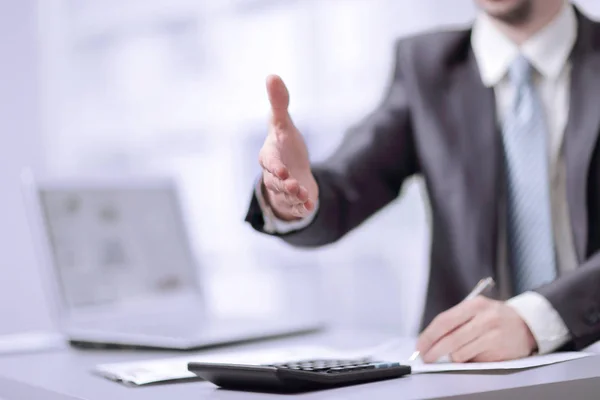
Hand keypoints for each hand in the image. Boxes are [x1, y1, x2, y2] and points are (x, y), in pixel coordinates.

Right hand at [259, 75, 318, 220]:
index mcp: (270, 155)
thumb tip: (271, 75)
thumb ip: (279, 103)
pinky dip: (301, 209)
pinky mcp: (294, 200)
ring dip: (294, 197)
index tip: (283, 171)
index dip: (274, 167)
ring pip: (285, 196)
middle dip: (284, 185)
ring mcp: (283, 190)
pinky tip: (309, 209)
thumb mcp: (283, 124)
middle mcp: (273, 174)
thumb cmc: (284, 144)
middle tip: (294, 187)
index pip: (269, 161)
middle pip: (275, 182)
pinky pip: (295, 207)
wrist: (291, 169)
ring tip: (303, 196)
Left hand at [416, 296, 536, 362]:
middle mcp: (485, 319)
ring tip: (458, 352)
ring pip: (460, 353)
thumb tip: (430, 340)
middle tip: (426, 357)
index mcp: (475, 305)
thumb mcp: (476, 310)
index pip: (444, 321)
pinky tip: (474, 354)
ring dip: (453, 357)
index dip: (428, 336)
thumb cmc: (494, 317)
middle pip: (450, 339)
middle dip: (434, 351)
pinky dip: (468, 360)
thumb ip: (455, 321)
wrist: (527, 325)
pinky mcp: (499, 352)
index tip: (420, 345)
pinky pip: (474, 361)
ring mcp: (493, 336)